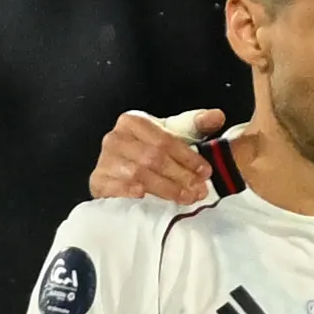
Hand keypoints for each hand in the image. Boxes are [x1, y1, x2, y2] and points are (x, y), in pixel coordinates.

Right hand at [88, 107, 220, 207]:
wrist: (121, 171)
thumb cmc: (153, 150)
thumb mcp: (174, 135)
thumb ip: (196, 125)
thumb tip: (217, 116)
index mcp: (133, 121)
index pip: (164, 140)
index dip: (187, 157)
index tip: (205, 172)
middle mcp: (115, 138)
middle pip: (152, 158)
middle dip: (180, 176)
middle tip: (199, 190)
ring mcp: (104, 159)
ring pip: (138, 174)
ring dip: (165, 188)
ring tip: (186, 198)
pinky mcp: (97, 180)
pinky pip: (113, 187)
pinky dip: (128, 191)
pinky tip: (143, 196)